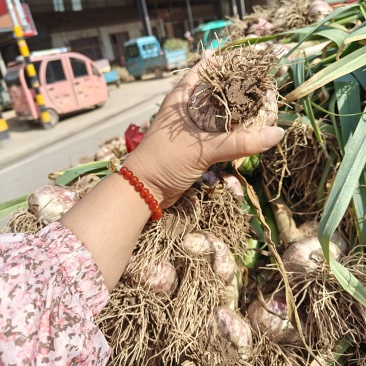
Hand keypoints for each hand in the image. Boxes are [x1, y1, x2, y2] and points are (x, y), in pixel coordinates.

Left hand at [123, 59, 283, 207]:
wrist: (145, 190)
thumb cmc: (165, 161)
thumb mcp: (202, 149)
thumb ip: (238, 143)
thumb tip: (276, 133)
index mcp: (181, 99)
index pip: (205, 71)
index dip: (225, 64)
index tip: (249, 62)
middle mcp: (186, 110)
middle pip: (215, 93)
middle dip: (236, 90)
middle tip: (261, 87)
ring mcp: (190, 129)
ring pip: (217, 115)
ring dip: (235, 114)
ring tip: (260, 108)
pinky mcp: (194, 146)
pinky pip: (216, 135)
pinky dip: (230, 134)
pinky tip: (247, 133)